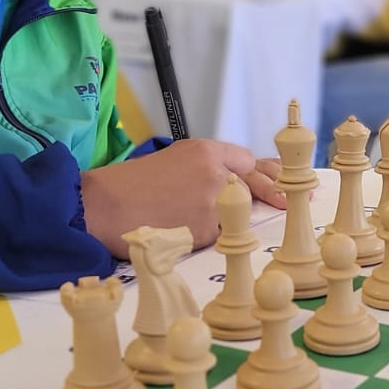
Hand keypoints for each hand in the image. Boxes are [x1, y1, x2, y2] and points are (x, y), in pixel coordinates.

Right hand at [81, 139, 285, 257]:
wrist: (102, 206)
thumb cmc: (129, 186)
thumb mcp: (171, 161)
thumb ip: (204, 168)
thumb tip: (230, 182)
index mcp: (204, 151)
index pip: (247, 160)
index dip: (262, 172)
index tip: (276, 179)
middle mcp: (214, 172)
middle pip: (254, 183)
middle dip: (272, 192)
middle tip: (285, 202)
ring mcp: (213, 202)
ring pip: (233, 214)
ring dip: (218, 219)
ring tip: (181, 216)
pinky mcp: (206, 229)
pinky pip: (214, 236)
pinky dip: (200, 237)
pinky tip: (174, 230)